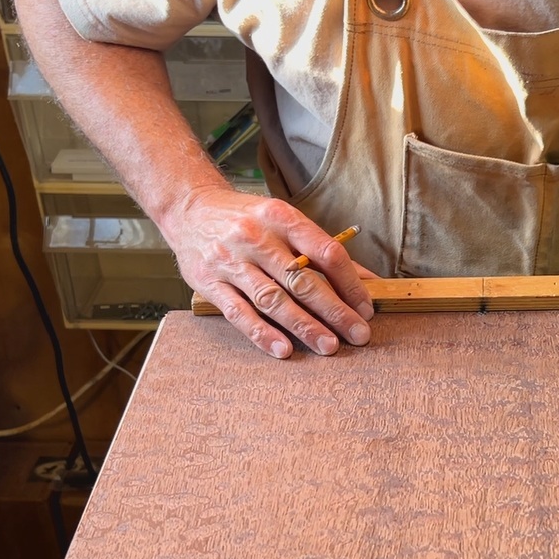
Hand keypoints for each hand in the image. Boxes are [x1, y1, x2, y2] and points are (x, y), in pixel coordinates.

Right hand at [156, 185, 374, 358]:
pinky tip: (283, 350)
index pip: (325, 252)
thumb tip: (368, 280)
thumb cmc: (248, 219)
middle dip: (334, 311)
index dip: (350, 283)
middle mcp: (256, 238)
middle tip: (358, 335)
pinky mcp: (210, 283)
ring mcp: (231, 262)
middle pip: (302, 280)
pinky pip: (239, 313)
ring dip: (304, 326)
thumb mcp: (285, 221)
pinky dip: (262, 333)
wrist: (190, 209)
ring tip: (329, 346)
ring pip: (273, 300)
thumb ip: (322, 250)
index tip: (366, 308)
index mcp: (281, 218)